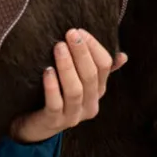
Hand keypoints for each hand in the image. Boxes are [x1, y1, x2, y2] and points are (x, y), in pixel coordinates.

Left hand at [9, 29, 125, 143]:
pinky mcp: (54, 122)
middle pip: (91, 76)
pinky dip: (52, 87)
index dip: (94, 47)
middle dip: (81, 53)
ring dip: (67, 67)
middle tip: (70, 33)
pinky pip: (55, 104)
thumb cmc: (57, 96)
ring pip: (75, 90)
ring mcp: (73, 116)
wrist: (34, 125)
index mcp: (98, 92)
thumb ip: (97, 69)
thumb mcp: (78, 82)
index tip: (80, 31)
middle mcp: (90, 105)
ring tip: (59, 47)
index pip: (105, 66)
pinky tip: (47, 71)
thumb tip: (123, 56)